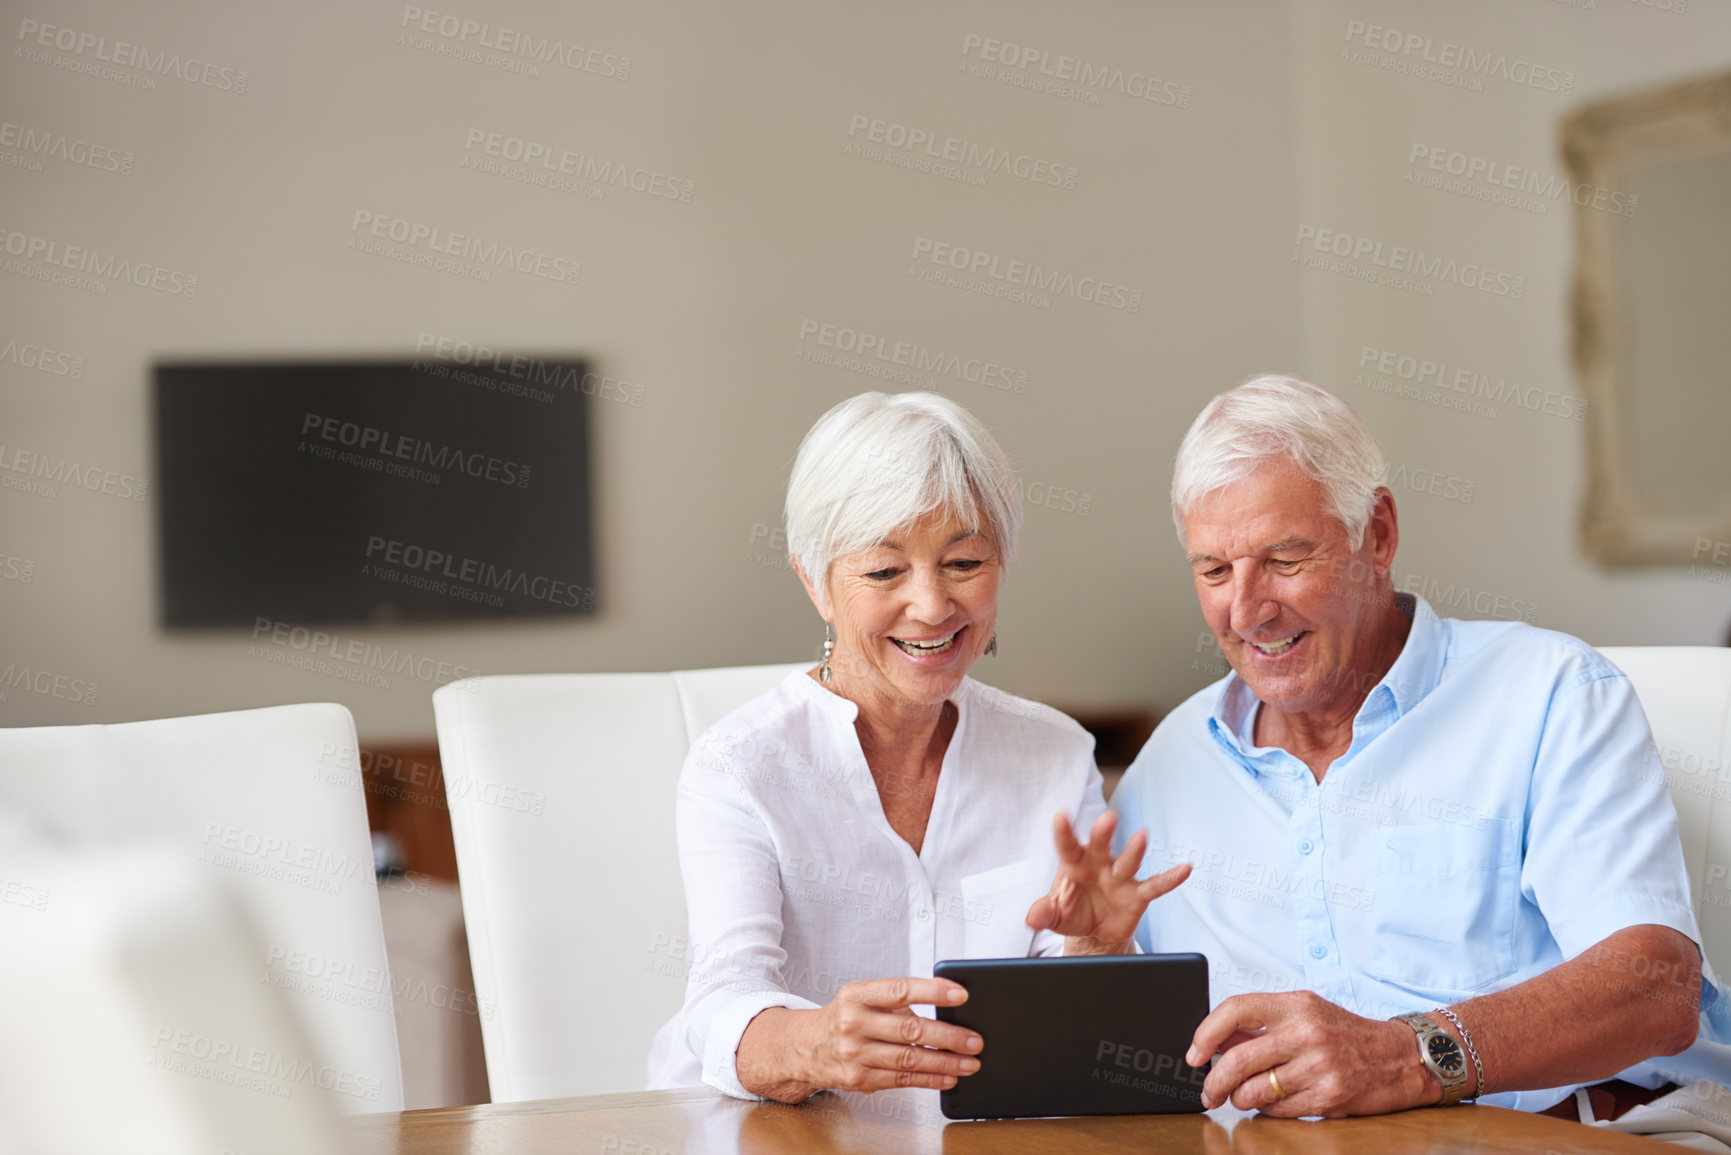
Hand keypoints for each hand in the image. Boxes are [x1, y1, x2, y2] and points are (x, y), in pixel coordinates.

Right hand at [737, 977, 983, 1102]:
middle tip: (974, 1039)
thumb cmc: (843, 1016)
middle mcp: (854, 1023)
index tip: (961, 993)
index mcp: (857, 994)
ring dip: (945, 1063)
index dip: (933, 991)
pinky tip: (948, 1077)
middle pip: (910, 1030)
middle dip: (948, 1036)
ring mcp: (856, 1054)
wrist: (804, 1047)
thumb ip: (896, 999)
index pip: (900, 989)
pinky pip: (902, 1079)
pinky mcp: (860, 1079)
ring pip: (909, 1059)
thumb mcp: (861, 996)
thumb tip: (946, 1006)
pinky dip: (929, 1079)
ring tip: (969, 1062)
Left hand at [1024, 809, 1190, 952]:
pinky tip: (1185, 869)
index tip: (1061, 815)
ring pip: (1128, 861)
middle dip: (1104, 832)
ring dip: (1134, 850)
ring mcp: (1120, 877)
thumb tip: (1031, 918)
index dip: (1063, 832)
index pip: (1067, 846)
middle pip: (1101, 845)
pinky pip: (1155, 885)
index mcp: (1074, 865)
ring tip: (1142, 836)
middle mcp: (1099, 865)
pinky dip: (1170, 879)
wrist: (1094, 932)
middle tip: (1108, 817)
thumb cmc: (1071, 912)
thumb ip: (1043, 913)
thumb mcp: (1054, 914)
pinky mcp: (1137, 894)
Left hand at [1186, 991, 1434, 1116]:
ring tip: (1241, 1098)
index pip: (1235, 1009)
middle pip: (1237, 1059)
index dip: (1205, 1033)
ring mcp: (1318, 1065)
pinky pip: (1279, 1110)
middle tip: (1207, 1092)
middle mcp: (1305, 1032)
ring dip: (1239, 1099)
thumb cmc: (1347, 1034)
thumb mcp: (1306, 1013)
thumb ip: (1262, 1024)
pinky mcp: (1329, 1096)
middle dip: (1213, 1082)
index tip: (1194, 1053)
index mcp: (1295, 1005)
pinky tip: (1271, 1104)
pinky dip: (1267, 1110)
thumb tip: (1216, 1042)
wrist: (1401, 1057)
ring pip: (1254, 1090)